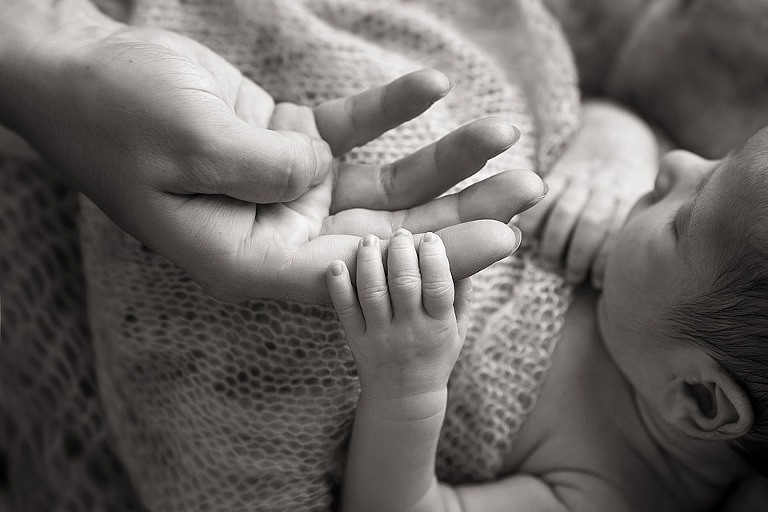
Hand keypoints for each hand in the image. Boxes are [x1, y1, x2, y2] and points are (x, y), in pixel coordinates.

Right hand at [5, 18, 543, 302]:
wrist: (81, 73)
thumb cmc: (113, 114)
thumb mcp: (185, 141)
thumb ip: (262, 166)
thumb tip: (322, 173)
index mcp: (248, 259)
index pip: (354, 278)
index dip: (428, 266)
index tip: (500, 242)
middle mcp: (278, 233)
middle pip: (385, 236)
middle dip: (457, 216)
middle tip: (527, 195)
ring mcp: (290, 189)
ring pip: (382, 184)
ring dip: (443, 161)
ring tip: (504, 136)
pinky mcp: (293, 144)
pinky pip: (352, 128)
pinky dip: (389, 107)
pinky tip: (431, 85)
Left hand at [327, 230, 471, 398]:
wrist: (404, 397)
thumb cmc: (436, 356)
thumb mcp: (459, 330)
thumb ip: (463, 294)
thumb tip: (468, 255)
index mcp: (439, 326)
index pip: (438, 286)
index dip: (434, 257)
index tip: (430, 238)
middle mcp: (409, 330)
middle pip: (404, 283)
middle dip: (401, 251)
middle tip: (400, 234)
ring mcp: (380, 335)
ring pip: (372, 291)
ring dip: (369, 261)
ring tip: (370, 240)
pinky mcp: (356, 339)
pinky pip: (345, 309)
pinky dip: (338, 285)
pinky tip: (337, 265)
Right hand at [517, 101, 656, 287]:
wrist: (616, 132)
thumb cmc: (631, 183)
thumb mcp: (646, 198)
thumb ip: (639, 227)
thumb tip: (634, 273)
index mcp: (630, 197)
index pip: (617, 233)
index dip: (604, 261)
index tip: (597, 282)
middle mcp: (606, 187)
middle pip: (591, 225)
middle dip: (579, 257)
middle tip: (572, 276)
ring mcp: (581, 178)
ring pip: (565, 214)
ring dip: (554, 244)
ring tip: (550, 263)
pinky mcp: (558, 172)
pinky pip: (542, 198)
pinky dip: (534, 220)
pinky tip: (532, 238)